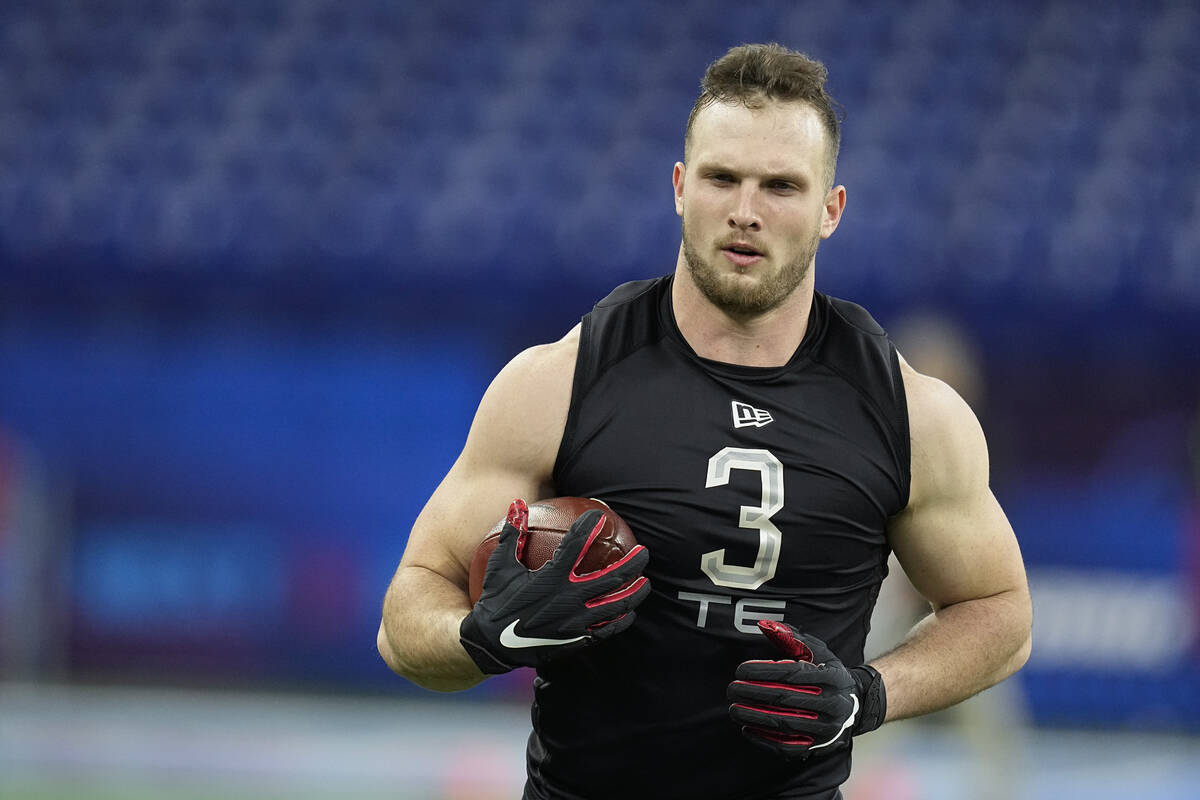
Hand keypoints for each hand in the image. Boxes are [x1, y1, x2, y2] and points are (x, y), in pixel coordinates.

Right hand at [459, 499, 650, 673]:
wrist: (491, 644)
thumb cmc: (495, 600)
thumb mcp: (500, 566)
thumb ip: (512, 534)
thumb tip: (518, 503)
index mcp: (550, 578)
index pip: (577, 545)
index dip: (590, 528)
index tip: (601, 517)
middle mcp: (567, 599)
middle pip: (611, 577)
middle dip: (632, 563)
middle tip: (643, 552)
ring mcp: (575, 622)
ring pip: (615, 606)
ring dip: (634, 593)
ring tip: (645, 582)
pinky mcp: (576, 640)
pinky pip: (606, 630)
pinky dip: (621, 620)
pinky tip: (628, 612)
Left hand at [727, 620, 885, 759]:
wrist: (856, 704)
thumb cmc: (828, 672)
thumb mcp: (817, 651)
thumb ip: (791, 638)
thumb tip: (764, 625)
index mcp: (832, 677)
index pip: (793, 674)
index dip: (764, 671)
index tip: (741, 670)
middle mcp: (833, 703)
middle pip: (787, 699)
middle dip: (754, 693)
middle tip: (732, 689)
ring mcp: (827, 728)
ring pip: (785, 724)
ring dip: (755, 717)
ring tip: (734, 709)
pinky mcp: (819, 745)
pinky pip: (789, 746)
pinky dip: (765, 739)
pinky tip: (747, 729)